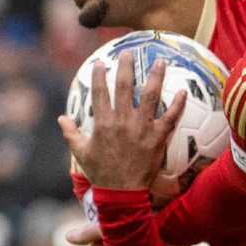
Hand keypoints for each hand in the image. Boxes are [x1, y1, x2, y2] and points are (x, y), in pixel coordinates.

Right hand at [57, 51, 186, 190]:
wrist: (122, 192)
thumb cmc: (101, 173)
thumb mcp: (81, 153)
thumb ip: (71, 133)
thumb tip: (62, 118)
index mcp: (103, 122)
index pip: (100, 92)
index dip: (100, 75)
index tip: (101, 62)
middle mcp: (123, 121)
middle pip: (124, 86)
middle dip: (126, 66)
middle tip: (129, 52)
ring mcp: (142, 127)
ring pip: (150, 96)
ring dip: (155, 76)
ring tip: (160, 61)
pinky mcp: (158, 137)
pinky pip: (170, 117)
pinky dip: (178, 103)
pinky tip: (183, 90)